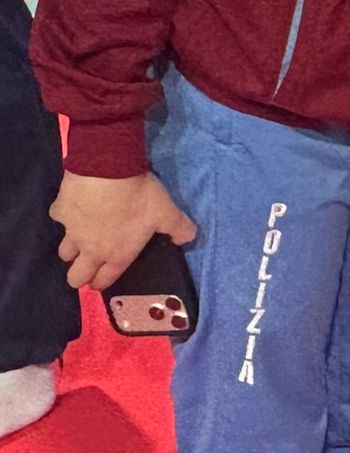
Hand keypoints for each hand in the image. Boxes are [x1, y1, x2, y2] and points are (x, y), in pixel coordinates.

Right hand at [50, 171, 195, 292]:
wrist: (107, 169)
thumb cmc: (139, 196)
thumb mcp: (168, 212)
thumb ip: (179, 228)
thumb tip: (188, 239)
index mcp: (117, 254)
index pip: (105, 280)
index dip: (102, 282)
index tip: (101, 280)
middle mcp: (92, 249)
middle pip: (75, 278)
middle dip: (80, 275)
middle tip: (88, 263)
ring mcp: (71, 232)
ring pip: (64, 252)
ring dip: (71, 249)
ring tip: (81, 237)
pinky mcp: (59, 212)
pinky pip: (59, 218)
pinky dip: (65, 214)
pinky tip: (74, 205)